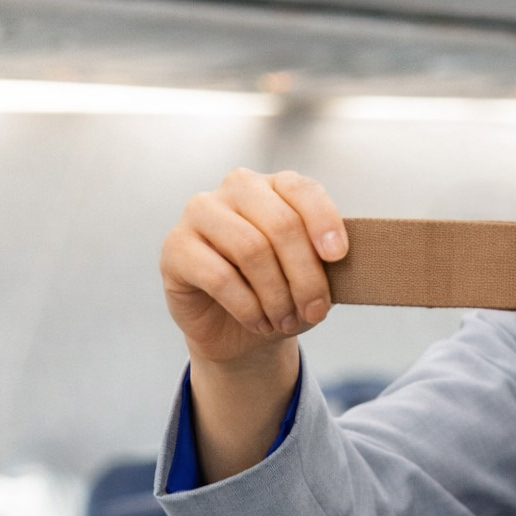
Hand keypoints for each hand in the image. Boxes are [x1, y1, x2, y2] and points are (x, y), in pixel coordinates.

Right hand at [160, 168, 346, 366]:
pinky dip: (248, 307)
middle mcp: (237, 189)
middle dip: (305, 275)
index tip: (338, 257)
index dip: (324, 222)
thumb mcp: (312, 275)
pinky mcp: (175, 247)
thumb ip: (325, 261)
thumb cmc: (280, 292)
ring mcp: (201, 213)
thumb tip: (341, 260)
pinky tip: (259, 322)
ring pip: (251, 248)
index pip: (303, 190)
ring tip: (285, 321)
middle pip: (281, 224)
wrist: (238, 330)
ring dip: (276, 295)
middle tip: (314, 310)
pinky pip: (219, 276)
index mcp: (275, 185)